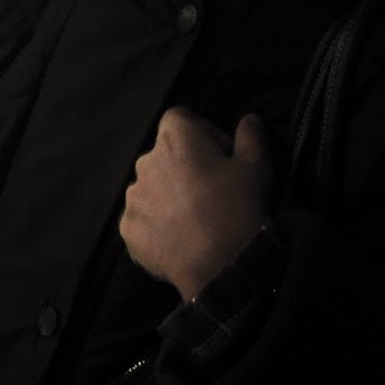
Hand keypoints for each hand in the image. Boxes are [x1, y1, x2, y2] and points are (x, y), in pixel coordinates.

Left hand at [120, 109, 272, 300]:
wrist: (220, 265)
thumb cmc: (239, 207)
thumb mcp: (257, 166)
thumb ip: (251, 136)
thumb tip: (248, 119)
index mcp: (174, 139)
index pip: (179, 119)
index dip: (200, 131)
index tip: (218, 154)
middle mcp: (145, 162)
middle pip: (163, 155)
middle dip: (183, 166)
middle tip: (211, 190)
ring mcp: (132, 197)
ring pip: (150, 188)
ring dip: (168, 196)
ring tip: (195, 219)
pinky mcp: (127, 228)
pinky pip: (142, 219)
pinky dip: (157, 224)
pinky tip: (179, 238)